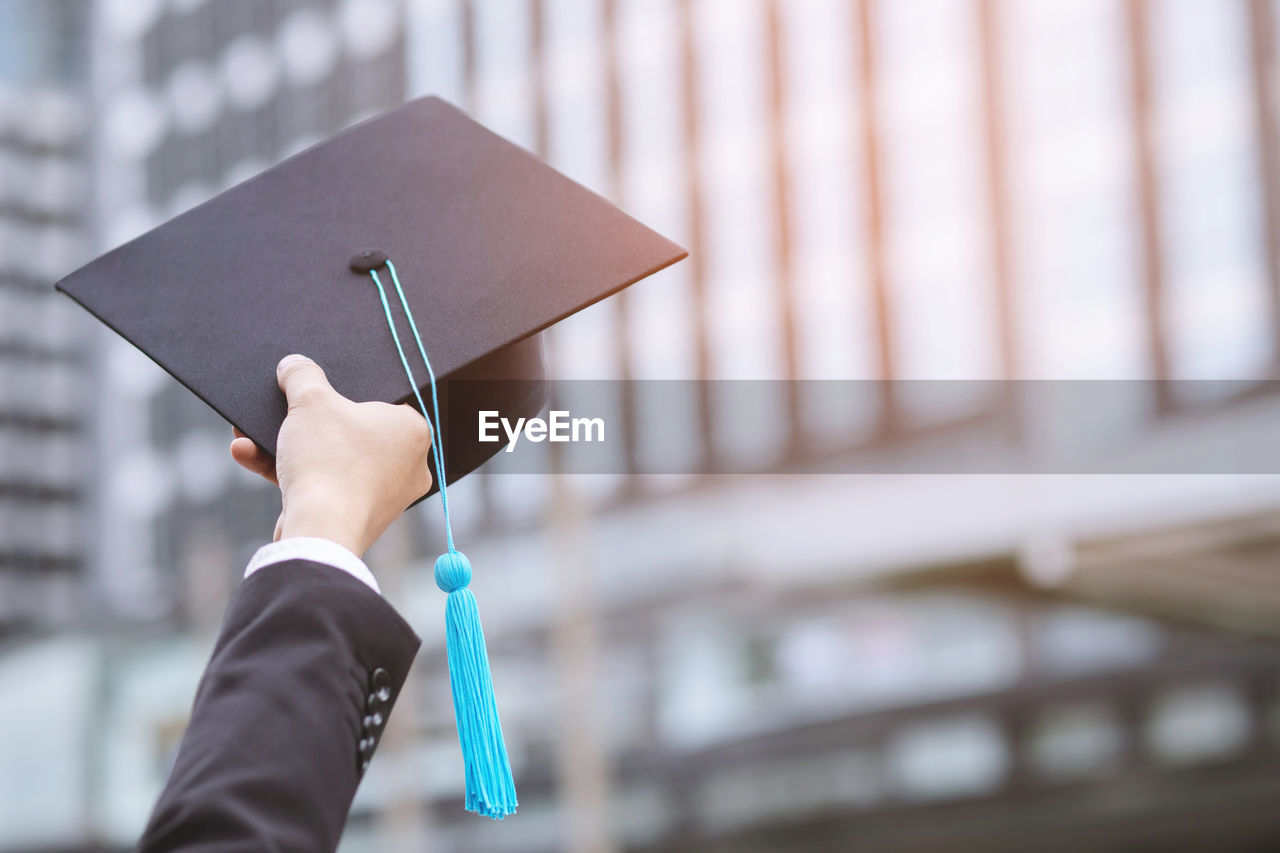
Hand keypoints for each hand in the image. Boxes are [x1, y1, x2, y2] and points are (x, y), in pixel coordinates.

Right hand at [229, 354, 433, 556]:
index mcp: (413, 431)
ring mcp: (382, 494)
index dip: (344, 392)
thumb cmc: (329, 461)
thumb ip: (302, 375)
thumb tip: (293, 364)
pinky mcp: (354, 516)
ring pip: (329, 458)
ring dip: (286, 444)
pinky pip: (320, 484)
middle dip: (304, 420)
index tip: (316, 389)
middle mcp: (407, 465)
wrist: (319, 532)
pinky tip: (247, 453)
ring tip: (249, 432)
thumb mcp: (310, 401)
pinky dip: (286, 470)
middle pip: (349, 430)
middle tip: (282, 407)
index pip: (381, 399)